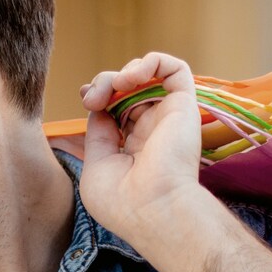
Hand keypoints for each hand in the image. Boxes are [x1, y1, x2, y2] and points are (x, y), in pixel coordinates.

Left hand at [78, 52, 215, 249]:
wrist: (152, 209)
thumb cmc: (121, 201)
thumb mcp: (96, 166)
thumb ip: (98, 134)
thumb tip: (99, 108)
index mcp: (132, 147)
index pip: (116, 108)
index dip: (100, 94)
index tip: (86, 97)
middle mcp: (152, 130)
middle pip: (128, 89)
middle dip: (105, 82)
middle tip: (92, 97)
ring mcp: (168, 118)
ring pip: (149, 76)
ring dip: (124, 71)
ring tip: (116, 84)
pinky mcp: (184, 105)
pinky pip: (176, 69)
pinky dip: (152, 62)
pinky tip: (133, 78)